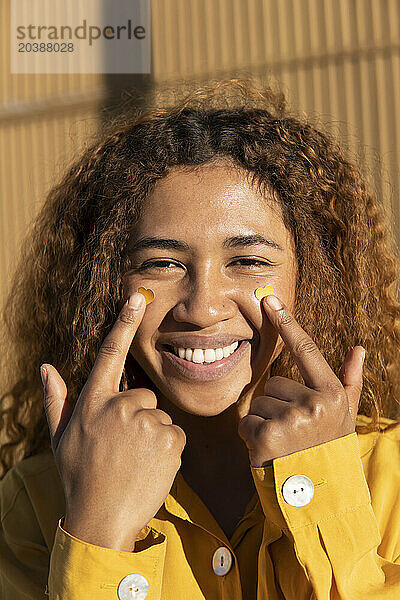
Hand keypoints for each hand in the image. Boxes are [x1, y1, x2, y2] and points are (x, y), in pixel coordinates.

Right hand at [41, 293, 185, 550]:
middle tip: (124, 449)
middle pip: (143, 396)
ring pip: (159, 417)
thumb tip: (45, 367)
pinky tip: (150, 467)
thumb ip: (56, 399)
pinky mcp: (168, 439)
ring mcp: (144, 422)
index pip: (109, 354)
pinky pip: (175, 434)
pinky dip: (168, 449)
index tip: (136, 299)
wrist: (102, 520)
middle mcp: (119, 406)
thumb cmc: (79, 477)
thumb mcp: (60, 439)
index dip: (123, 324)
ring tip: (134, 462)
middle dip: (138, 417)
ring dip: (152, 436)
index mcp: (93, 403)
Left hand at [238, 294, 364, 466]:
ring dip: (264, 421)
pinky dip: (251, 436)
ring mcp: (288, 420)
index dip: (287, 324)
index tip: (269, 301)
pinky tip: (268, 451)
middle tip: (292, 431)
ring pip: (258, 403)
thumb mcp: (344, 416)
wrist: (319, 496)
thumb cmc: (329, 449)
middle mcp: (312, 404)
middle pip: (273, 384)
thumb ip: (349, 381)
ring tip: (283, 443)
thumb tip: (358, 349)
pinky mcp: (265, 436)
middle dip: (277, 405)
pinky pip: (245, 422)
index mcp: (331, 394)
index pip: (306, 351)